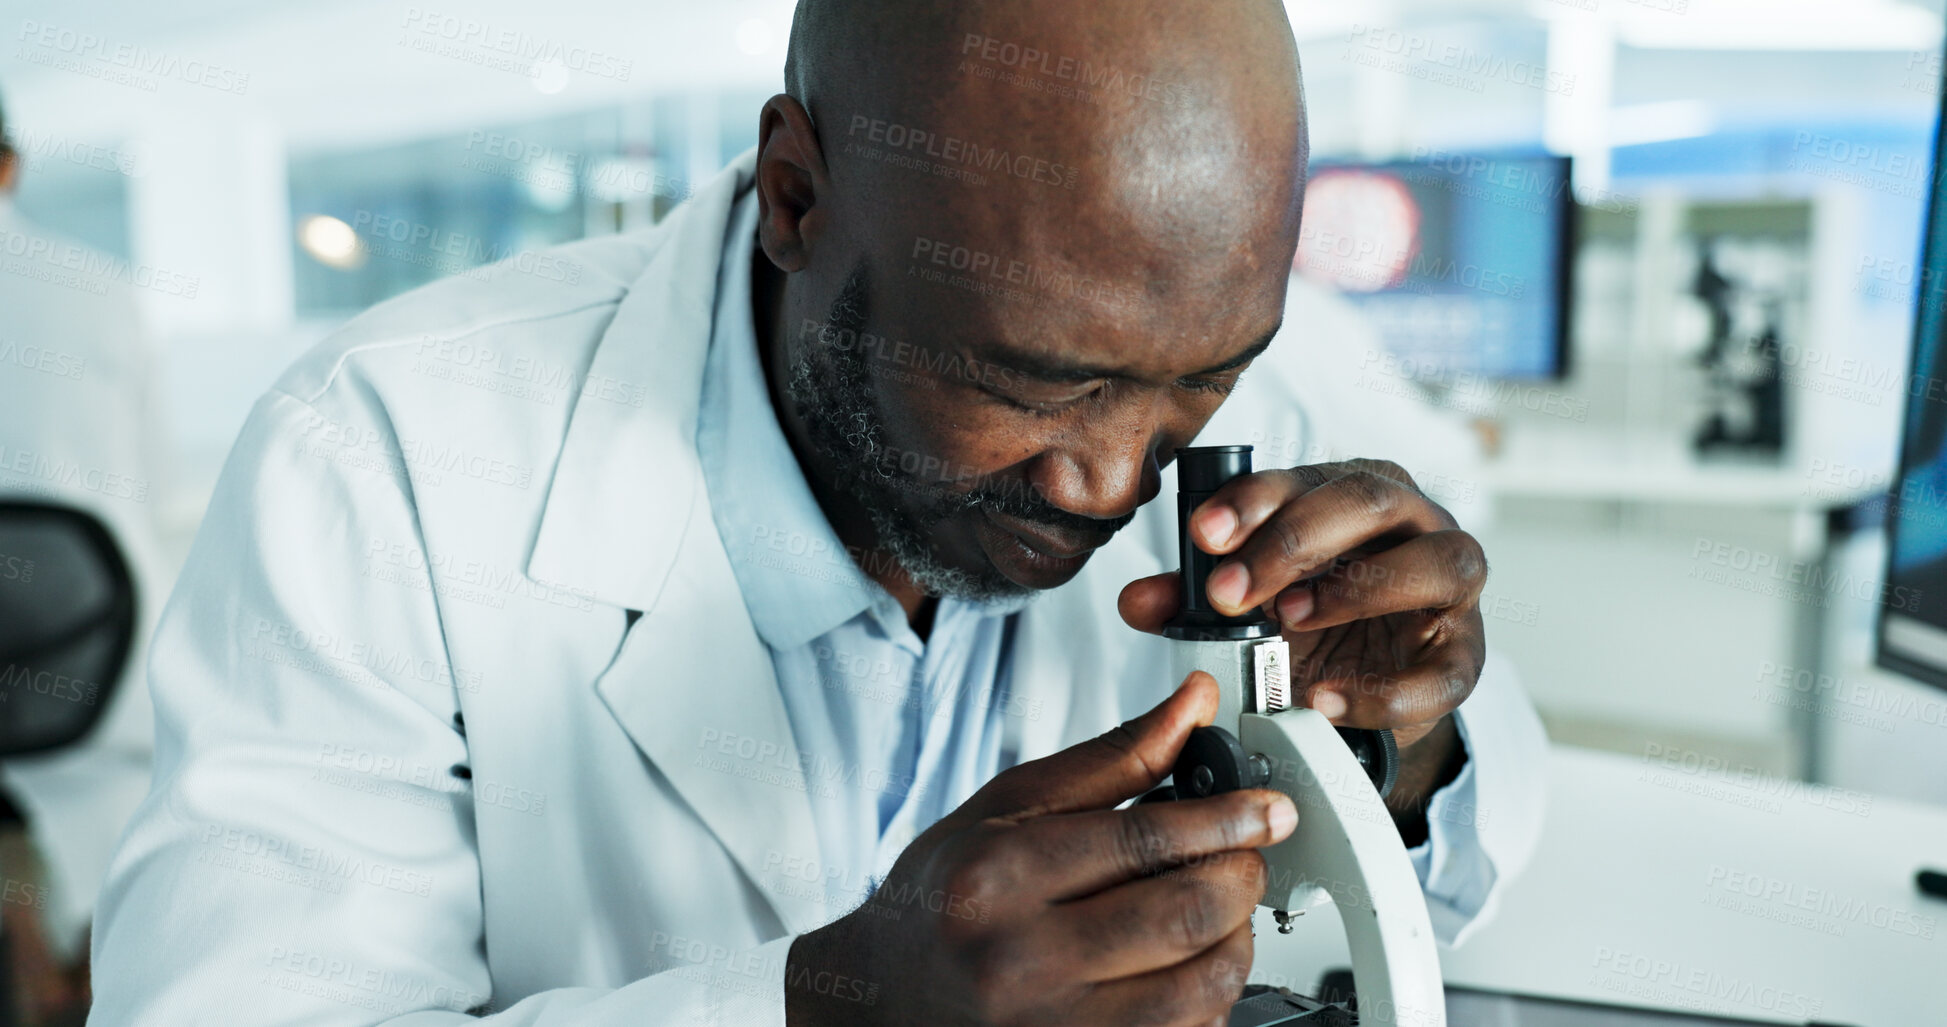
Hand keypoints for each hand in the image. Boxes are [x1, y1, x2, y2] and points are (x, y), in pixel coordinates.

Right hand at [786, 673, 1297, 1026]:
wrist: (882, 996)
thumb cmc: (941, 901)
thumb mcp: (1009, 809)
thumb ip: (1111, 761)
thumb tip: (1191, 707)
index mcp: (997, 878)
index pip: (1144, 841)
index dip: (1227, 817)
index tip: (1267, 808)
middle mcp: (1020, 962)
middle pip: (1184, 915)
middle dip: (1240, 875)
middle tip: (1245, 855)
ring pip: (1200, 989)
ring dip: (1233, 942)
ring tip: (1214, 912)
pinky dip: (1207, 999)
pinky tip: (1184, 966)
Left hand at [1118, 459, 1485, 805]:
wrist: (1370, 693)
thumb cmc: (1317, 623)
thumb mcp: (1251, 605)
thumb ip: (1195, 598)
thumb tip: (1136, 600)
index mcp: (1354, 494)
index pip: (1307, 476)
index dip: (1254, 500)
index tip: (1204, 536)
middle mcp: (1414, 523)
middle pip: (1370, 502)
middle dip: (1293, 541)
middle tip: (1230, 590)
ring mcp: (1451, 588)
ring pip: (1439, 560)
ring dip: (1358, 588)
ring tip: (1290, 619)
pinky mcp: (1465, 656)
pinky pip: (1445, 668)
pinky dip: (1386, 690)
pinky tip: (1326, 700)